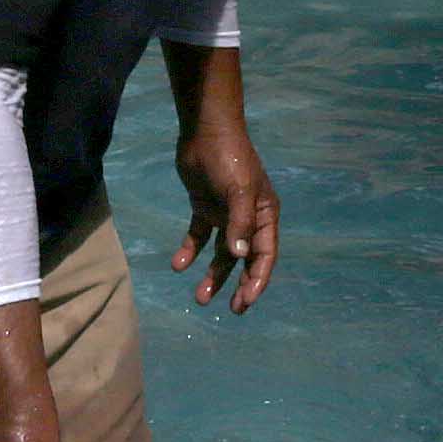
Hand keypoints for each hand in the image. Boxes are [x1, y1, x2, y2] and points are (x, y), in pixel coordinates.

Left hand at [174, 117, 281, 310]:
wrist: (204, 131)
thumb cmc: (229, 159)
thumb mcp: (239, 191)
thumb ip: (240, 224)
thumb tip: (241, 257)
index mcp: (264, 216)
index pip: (264, 256)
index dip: (257, 281)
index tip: (244, 302)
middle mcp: (248, 219)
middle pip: (245, 260)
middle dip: (238, 285)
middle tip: (230, 309)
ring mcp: (225, 214)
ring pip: (221, 253)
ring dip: (213, 275)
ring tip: (199, 298)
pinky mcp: (204, 207)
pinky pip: (198, 236)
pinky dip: (189, 251)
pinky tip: (178, 265)